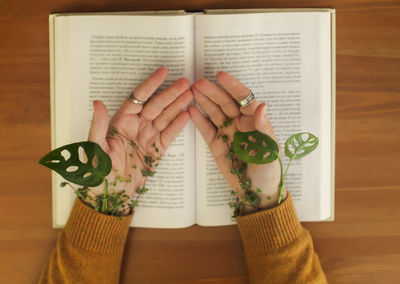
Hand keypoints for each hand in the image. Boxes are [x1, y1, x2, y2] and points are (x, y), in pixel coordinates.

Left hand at [87, 67, 192, 211]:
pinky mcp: (157, 150)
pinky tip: (188, 114)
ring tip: (191, 94)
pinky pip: (169, 135)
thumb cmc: (99, 172)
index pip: (138, 98)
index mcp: (121, 122)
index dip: (151, 85)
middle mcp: (136, 126)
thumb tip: (97, 103)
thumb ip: (98, 126)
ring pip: (165, 117)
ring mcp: (148, 137)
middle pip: (156, 106)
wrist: (110, 195)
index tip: (163, 72)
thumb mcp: (95, 148)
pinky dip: (178, 125)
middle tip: (186, 82)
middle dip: (171, 93)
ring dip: (178, 105)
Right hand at [189, 71, 285, 210]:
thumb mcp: (270, 150)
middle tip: (199, 83)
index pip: (244, 98)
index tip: (221, 76)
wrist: (256, 192)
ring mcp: (226, 132)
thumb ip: (263, 127)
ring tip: (192, 91)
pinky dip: (198, 120)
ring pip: (214, 112)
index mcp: (255, 121)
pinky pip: (206, 129)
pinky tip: (190, 110)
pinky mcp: (215, 144)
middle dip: (213, 92)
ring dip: (204, 101)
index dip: (233, 87)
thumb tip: (261, 105)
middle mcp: (240, 123)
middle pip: (225, 103)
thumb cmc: (268, 171)